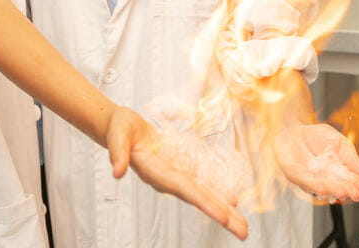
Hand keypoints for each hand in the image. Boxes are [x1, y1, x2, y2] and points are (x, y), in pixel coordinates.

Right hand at [105, 107, 248, 239]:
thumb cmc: (119, 129)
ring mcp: (175, 174)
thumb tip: (117, 173)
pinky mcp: (179, 166)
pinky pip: (202, 180)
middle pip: (198, 198)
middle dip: (221, 214)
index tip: (223, 217)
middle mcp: (168, 179)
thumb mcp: (117, 136)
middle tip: (242, 232)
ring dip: (222, 207)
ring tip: (241, 223)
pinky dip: (217, 190)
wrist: (121, 126)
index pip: (184, 190)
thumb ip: (118, 154)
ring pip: (203, 192)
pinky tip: (231, 199)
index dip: (205, 203)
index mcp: (156, 173)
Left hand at [274, 123, 358, 202]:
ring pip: (322, 186)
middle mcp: (324, 177)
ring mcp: (310, 177)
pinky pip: (305, 182)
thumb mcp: (338, 142)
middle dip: (346, 190)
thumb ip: (350, 157)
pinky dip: (314, 186)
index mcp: (336, 171)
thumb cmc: (315, 135)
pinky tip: (323, 188)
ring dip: (332, 190)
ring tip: (343, 192)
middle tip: (356, 193)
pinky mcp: (295, 175)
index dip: (355, 183)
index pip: (348, 180)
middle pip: (336, 186)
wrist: (293, 126)